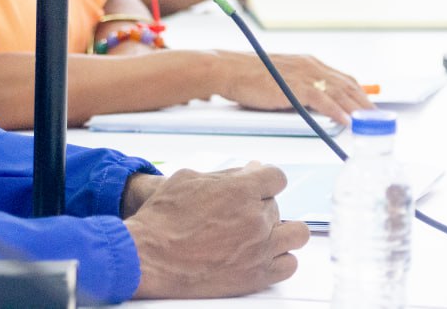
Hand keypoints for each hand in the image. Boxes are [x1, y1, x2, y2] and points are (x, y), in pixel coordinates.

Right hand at [125, 163, 308, 297]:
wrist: (149, 256)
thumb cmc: (162, 217)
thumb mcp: (188, 179)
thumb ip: (225, 175)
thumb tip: (249, 171)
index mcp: (241, 190)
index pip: (276, 177)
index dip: (265, 179)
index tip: (258, 185)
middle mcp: (256, 219)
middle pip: (276, 205)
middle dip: (258, 205)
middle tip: (236, 213)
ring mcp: (260, 249)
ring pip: (296, 234)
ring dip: (281, 230)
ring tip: (261, 233)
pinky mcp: (258, 276)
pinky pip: (290, 264)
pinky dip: (281, 257)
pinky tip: (263, 253)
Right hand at [214, 51, 372, 123]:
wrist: (227, 70)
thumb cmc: (247, 76)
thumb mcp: (280, 78)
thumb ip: (298, 88)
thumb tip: (312, 105)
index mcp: (308, 62)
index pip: (343, 78)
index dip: (359, 94)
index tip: (369, 107)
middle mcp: (310, 66)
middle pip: (348, 85)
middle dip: (365, 104)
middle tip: (379, 120)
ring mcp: (304, 75)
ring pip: (340, 93)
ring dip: (358, 110)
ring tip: (370, 124)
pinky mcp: (295, 86)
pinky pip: (324, 101)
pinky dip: (339, 112)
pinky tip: (348, 122)